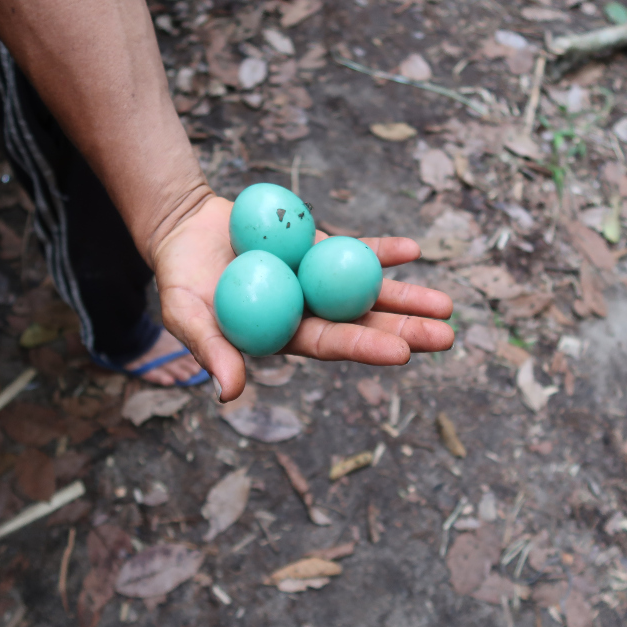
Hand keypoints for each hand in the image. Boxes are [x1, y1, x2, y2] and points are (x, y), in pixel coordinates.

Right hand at [152, 196, 455, 400]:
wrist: (185, 232)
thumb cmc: (180, 281)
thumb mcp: (186, 314)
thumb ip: (211, 349)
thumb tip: (230, 395)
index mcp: (284, 335)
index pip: (331, 345)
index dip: (365, 347)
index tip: (402, 353)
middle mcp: (308, 312)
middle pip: (363, 322)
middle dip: (405, 330)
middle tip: (446, 336)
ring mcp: (317, 280)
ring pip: (368, 290)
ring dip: (407, 296)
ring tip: (446, 304)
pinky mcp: (319, 248)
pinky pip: (354, 250)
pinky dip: (382, 250)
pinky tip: (412, 251)